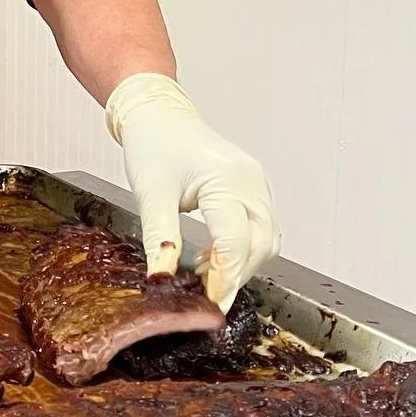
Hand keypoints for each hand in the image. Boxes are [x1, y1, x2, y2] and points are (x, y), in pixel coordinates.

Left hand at [105, 73, 279, 310]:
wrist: (158, 113)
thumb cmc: (153, 144)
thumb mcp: (151, 194)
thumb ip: (159, 238)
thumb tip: (162, 278)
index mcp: (227, 179)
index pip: (236, 240)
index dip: (225, 276)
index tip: (211, 303)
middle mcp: (251, 182)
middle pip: (260, 244)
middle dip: (237, 274)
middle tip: (208, 298)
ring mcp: (257, 185)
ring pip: (265, 239)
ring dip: (242, 264)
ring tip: (206, 278)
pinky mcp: (253, 189)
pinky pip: (258, 228)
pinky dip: (241, 249)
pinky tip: (212, 258)